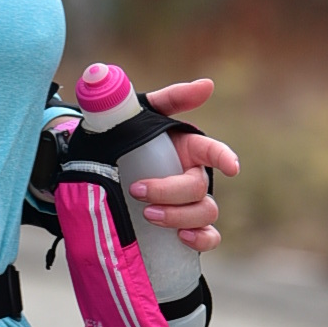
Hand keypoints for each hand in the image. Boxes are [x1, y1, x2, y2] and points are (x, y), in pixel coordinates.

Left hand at [131, 78, 238, 250]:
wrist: (96, 173)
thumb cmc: (121, 140)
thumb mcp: (138, 115)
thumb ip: (169, 99)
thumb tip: (207, 86)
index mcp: (187, 149)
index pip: (213, 151)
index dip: (224, 158)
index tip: (231, 168)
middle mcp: (192, 176)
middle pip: (199, 188)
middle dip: (170, 191)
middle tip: (137, 190)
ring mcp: (190, 204)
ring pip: (204, 213)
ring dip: (179, 216)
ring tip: (147, 215)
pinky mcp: (184, 228)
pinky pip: (208, 238)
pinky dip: (202, 240)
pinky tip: (183, 238)